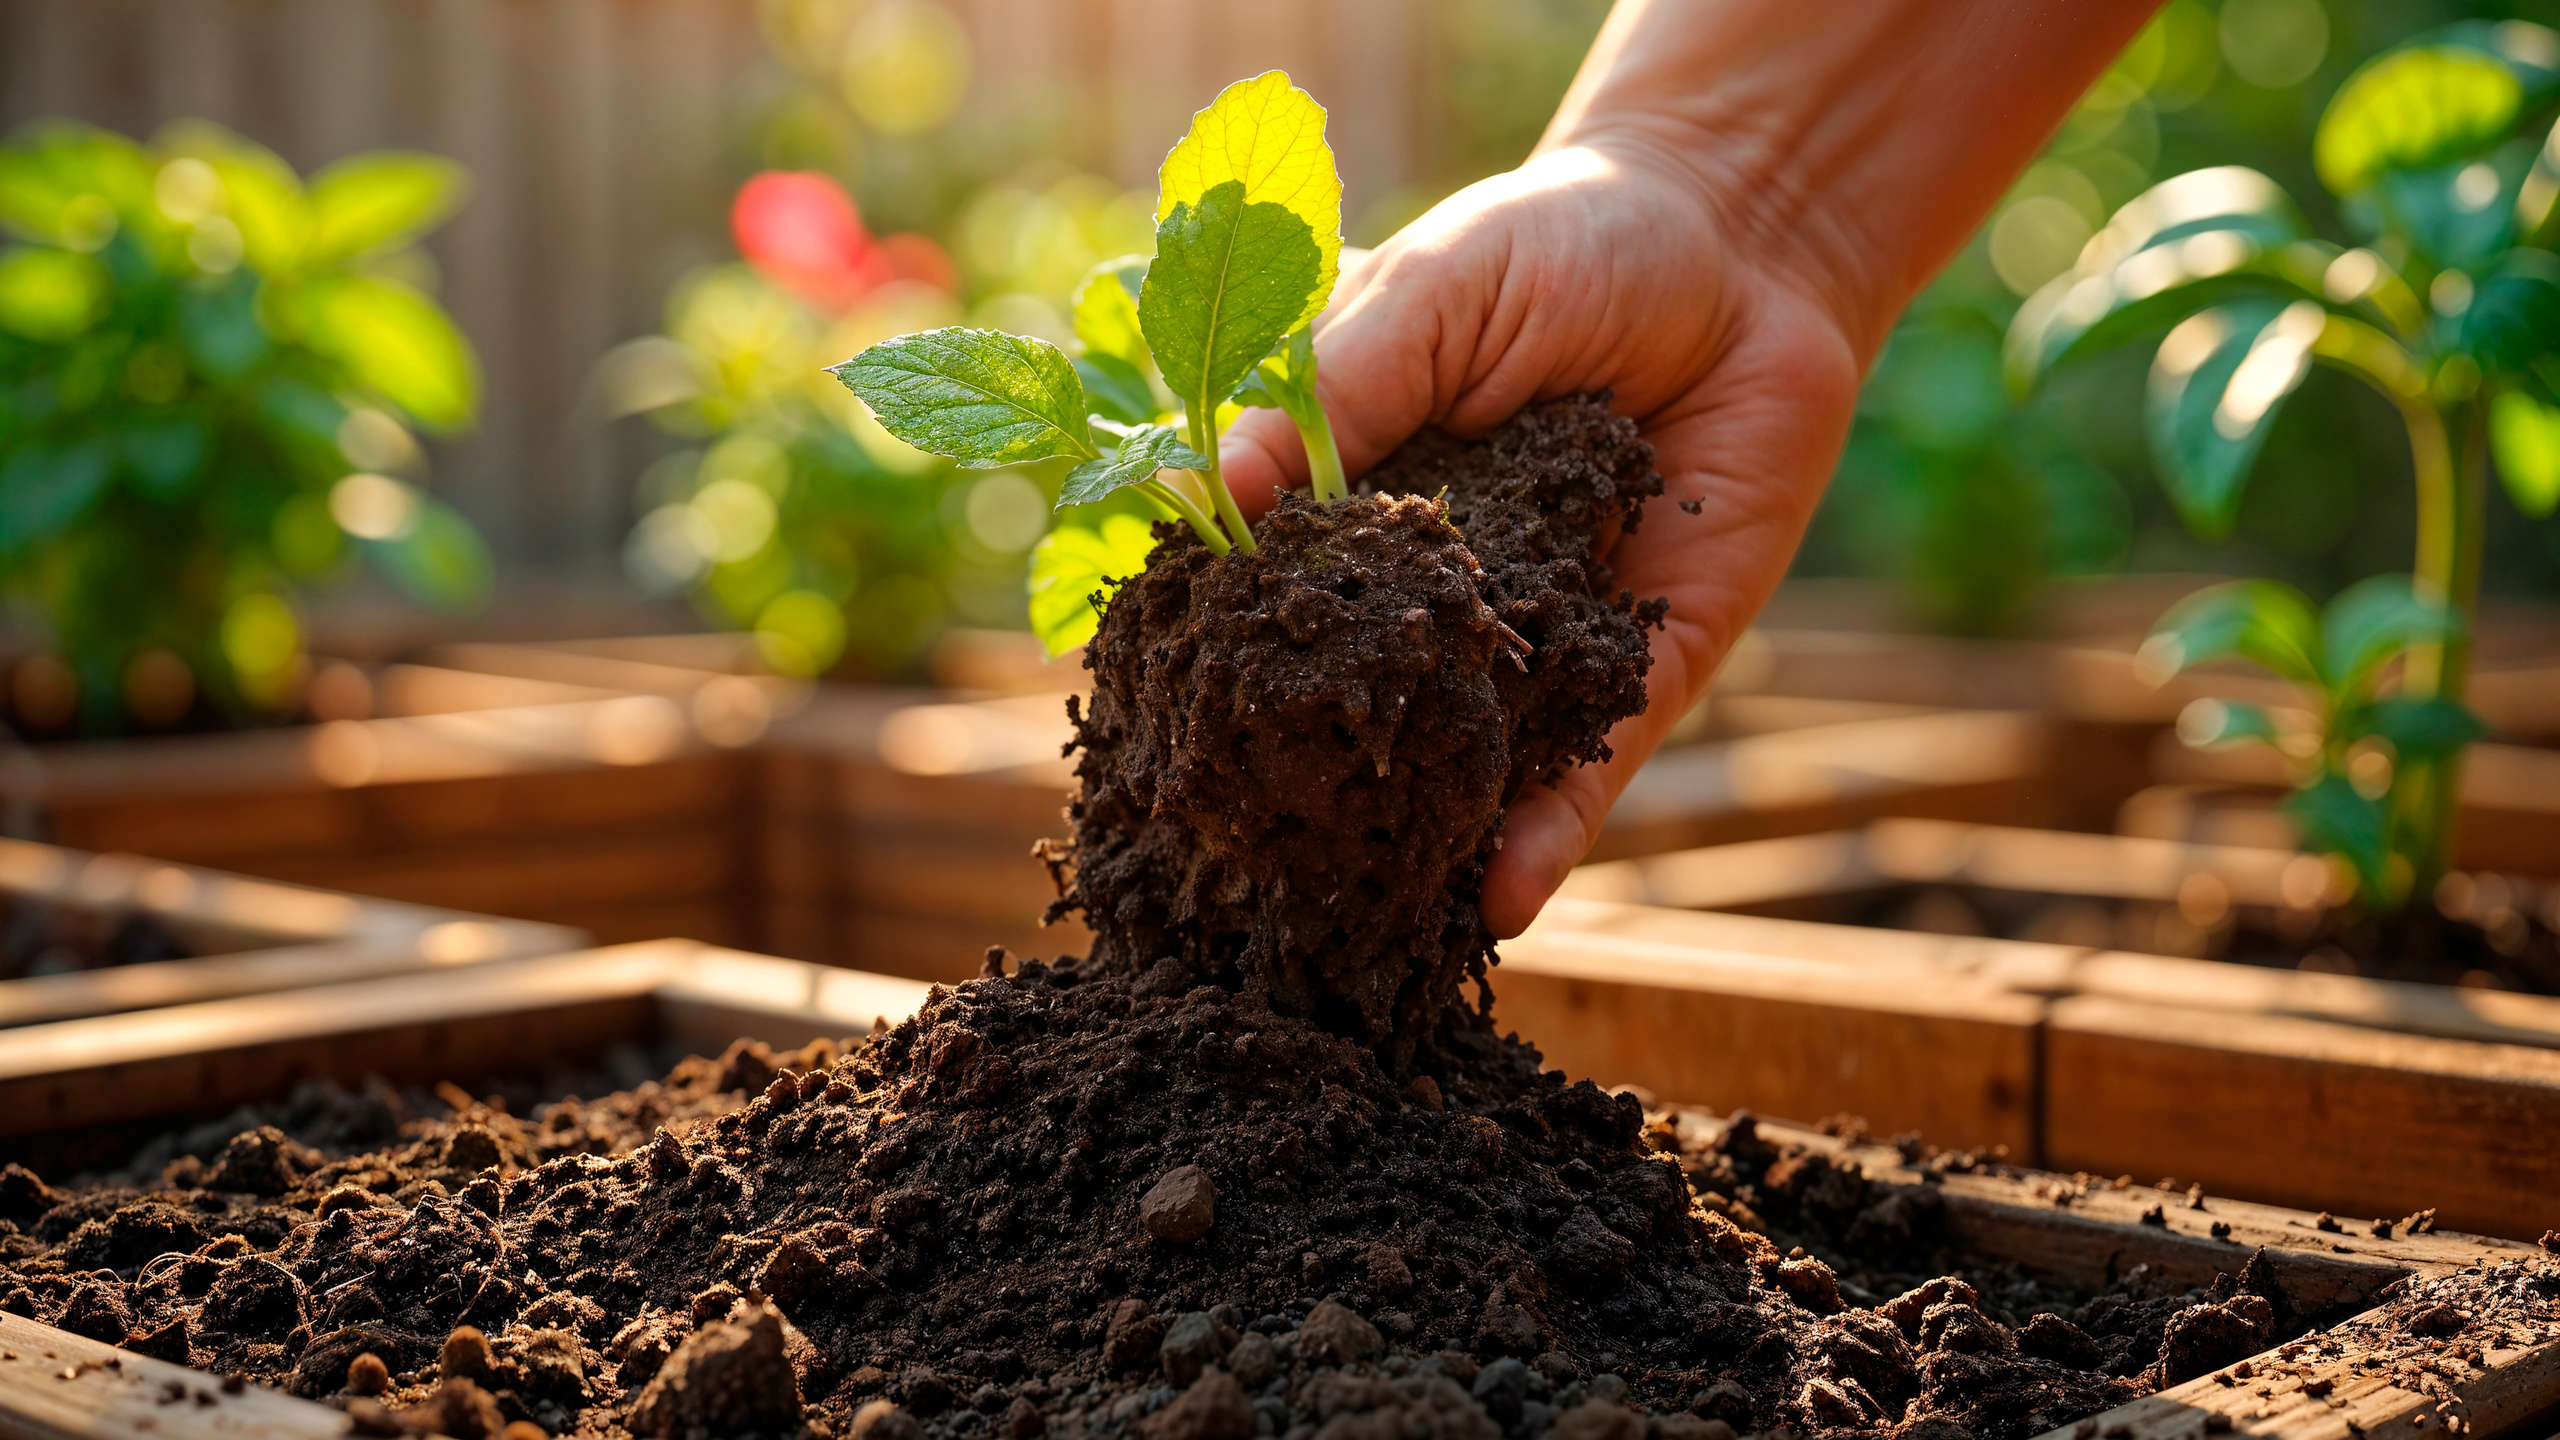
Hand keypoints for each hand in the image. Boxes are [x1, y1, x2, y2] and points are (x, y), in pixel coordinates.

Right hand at [1218, 138, 1862, 937]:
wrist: (1750, 251)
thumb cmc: (1566, 244)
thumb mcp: (1433, 289)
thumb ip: (1340, 381)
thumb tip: (1224, 484)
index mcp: (1349, 502)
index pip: (1256, 599)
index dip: (1201, 662)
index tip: (1145, 735)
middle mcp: (1426, 592)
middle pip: (1345, 708)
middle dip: (1296, 790)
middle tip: (1230, 880)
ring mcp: (1527, 641)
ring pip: (1455, 762)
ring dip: (1407, 846)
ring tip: (1350, 935)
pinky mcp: (1636, 669)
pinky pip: (1590, 767)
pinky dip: (1547, 834)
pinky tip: (1501, 899)